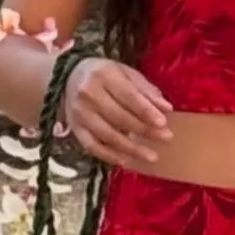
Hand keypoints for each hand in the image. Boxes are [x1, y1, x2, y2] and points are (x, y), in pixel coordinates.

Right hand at [62, 55, 173, 170]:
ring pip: (108, 135)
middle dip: (145, 130)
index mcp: (104, 75)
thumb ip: (146, 90)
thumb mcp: (125, 73)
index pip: (128, 96)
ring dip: (132, 149)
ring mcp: (80, 113)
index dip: (146, 111)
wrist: (68, 78)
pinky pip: (93, 147)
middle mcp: (89, 94)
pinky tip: (127, 162)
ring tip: (152, 156)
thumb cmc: (104, 75)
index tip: (163, 123)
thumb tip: (167, 108)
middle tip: (166, 139)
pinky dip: (110, 156)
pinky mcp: (75, 129)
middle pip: (120, 117)